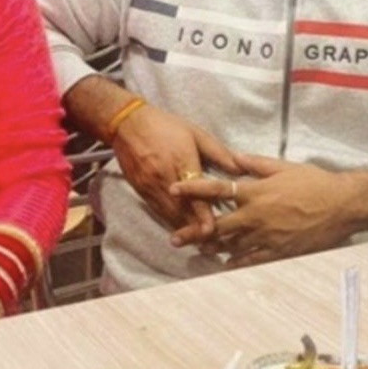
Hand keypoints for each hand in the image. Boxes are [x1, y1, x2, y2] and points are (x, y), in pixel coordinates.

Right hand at [111, 103, 239, 237]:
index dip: (203, 214)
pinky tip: (181, 229)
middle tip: (212, 244)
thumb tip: (241, 169)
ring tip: (200, 244)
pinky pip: (158, 211)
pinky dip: (171, 221)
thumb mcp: (196, 134)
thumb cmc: (166, 126)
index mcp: (182, 161)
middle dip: (196, 229)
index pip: (195, 193)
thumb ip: (219, 153)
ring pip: (169, 214)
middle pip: (182, 210)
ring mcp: (151, 186)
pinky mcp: (141, 190)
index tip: (211, 230)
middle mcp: (165, 178)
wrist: (127, 124)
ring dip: (184, 229)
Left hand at [169, 153, 363, 267]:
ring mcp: (266, 236)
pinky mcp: (279, 251)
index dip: (193, 189)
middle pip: (217, 226)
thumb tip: (233, 156)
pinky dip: (236, 263)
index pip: (217, 189)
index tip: (174, 189)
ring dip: (212, 248)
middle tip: (174, 238)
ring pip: (231, 246)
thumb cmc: (314, 182)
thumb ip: (256, 163)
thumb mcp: (283, 166)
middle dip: (193, 232)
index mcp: (255, 192)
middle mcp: (256, 216)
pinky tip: (225, 265)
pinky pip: (252, 260)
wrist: (342, 205)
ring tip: (197, 251)